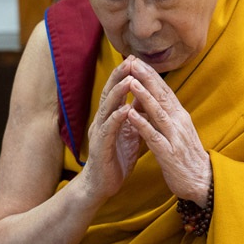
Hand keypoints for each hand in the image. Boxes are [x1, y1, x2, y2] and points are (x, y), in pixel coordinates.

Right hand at [81, 56, 140, 201]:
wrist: (101, 185)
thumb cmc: (115, 158)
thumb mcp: (129, 133)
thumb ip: (134, 116)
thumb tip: (144, 98)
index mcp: (109, 117)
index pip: (116, 91)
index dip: (124, 74)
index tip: (135, 58)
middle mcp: (102, 121)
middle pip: (109, 93)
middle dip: (120, 76)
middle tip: (130, 60)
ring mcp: (99, 133)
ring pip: (107, 108)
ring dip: (118, 93)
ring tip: (129, 79)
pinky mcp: (100, 147)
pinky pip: (108, 130)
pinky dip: (116, 118)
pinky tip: (125, 110)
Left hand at [126, 58, 211, 206]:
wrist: (202, 181)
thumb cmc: (186, 155)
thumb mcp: (177, 131)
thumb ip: (164, 115)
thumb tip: (149, 100)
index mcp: (180, 115)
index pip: (165, 90)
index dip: (151, 74)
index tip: (138, 60)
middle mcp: (179, 122)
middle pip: (161, 95)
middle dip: (146, 77)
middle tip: (133, 61)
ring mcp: (174, 136)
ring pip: (158, 112)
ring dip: (144, 96)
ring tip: (131, 81)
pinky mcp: (168, 153)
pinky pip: (153, 136)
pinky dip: (142, 123)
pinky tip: (130, 114)